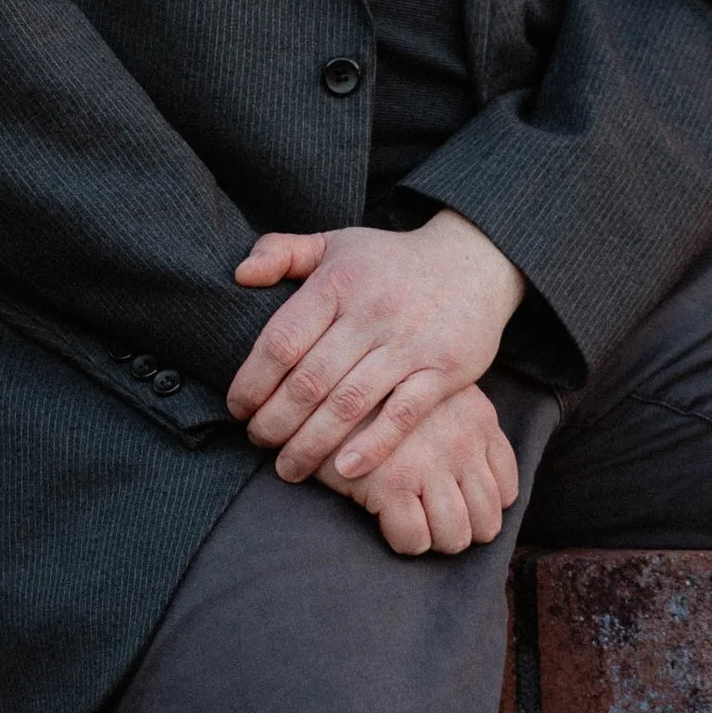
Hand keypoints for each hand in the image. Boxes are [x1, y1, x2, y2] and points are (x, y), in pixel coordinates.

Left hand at [228, 208, 524, 485]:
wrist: (474, 261)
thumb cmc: (390, 261)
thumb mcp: (335, 242)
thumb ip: (281, 252)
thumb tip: (240, 275)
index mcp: (338, 282)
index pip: (282, 340)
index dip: (252, 381)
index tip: (237, 408)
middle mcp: (372, 312)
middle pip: (309, 380)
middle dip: (275, 420)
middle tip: (257, 441)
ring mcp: (410, 343)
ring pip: (349, 404)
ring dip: (311, 443)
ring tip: (288, 467)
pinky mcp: (444, 369)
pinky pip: (402, 415)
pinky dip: (373, 445)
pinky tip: (344, 469)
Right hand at [338, 385, 519, 556]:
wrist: (325, 382)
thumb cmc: (380, 393)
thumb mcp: (435, 393)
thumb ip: (460, 425)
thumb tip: (471, 475)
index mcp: (479, 419)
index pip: (506, 488)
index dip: (481, 507)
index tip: (457, 506)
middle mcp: (462, 443)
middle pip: (486, 520)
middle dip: (462, 530)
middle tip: (434, 524)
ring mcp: (429, 465)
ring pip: (455, 536)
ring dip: (434, 540)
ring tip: (413, 525)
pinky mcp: (390, 484)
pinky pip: (414, 539)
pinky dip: (403, 540)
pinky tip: (387, 521)